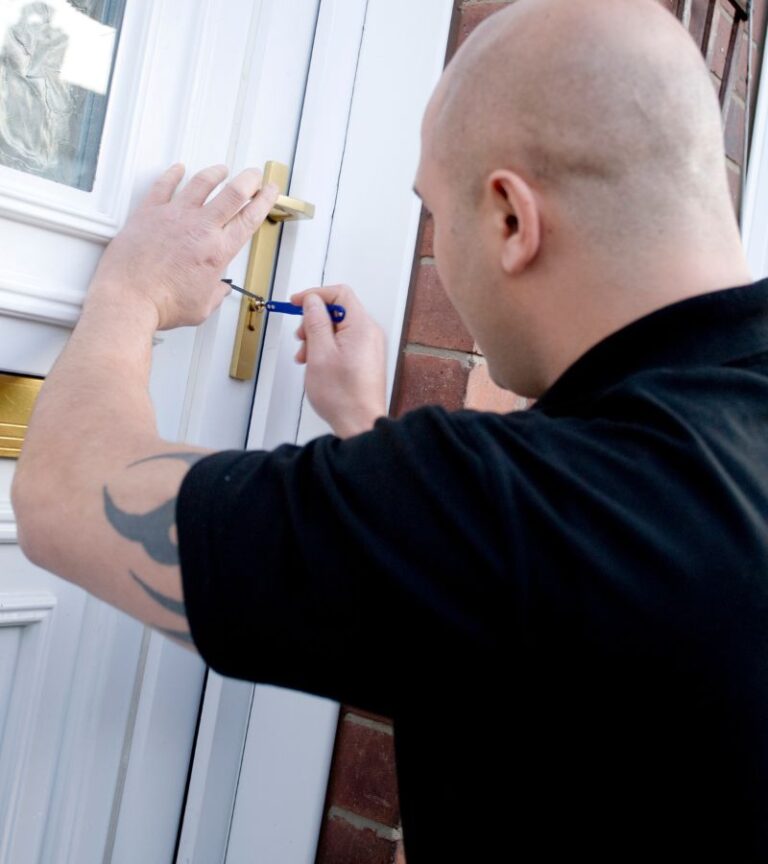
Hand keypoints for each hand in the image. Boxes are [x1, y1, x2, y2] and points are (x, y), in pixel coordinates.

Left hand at [88, 164, 279, 329]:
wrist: (128, 298)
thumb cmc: (161, 304)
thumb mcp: (201, 307)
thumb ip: (215, 293)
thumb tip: (218, 289)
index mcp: (217, 251)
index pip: (250, 218)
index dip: (264, 201)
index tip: (270, 192)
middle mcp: (199, 228)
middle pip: (233, 192)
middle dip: (249, 180)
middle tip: (254, 175)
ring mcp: (174, 216)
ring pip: (201, 183)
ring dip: (215, 173)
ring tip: (222, 169)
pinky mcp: (149, 212)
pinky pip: (164, 186)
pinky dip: (173, 174)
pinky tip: (178, 169)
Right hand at [291, 285, 386, 437]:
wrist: (359, 423)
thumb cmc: (343, 396)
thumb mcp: (319, 353)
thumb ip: (315, 322)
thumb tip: (312, 302)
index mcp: (361, 326)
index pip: (340, 293)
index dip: (315, 295)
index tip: (296, 303)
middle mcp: (369, 334)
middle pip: (338, 311)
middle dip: (313, 321)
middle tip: (301, 338)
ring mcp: (369, 347)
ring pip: (338, 329)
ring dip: (317, 337)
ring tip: (306, 357)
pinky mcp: (365, 359)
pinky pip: (343, 343)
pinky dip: (326, 348)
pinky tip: (316, 364)